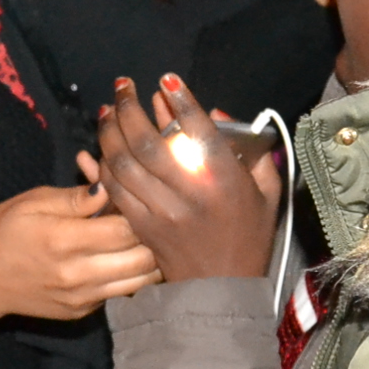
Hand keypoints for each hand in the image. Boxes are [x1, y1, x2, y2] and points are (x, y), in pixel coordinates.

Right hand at [0, 183, 160, 335]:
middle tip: (149, 217)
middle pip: (143, 257)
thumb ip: (76, 197)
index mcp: (63, 240)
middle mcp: (78, 274)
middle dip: (152, 235)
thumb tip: (111, 186)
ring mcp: (84, 298)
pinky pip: (122, 292)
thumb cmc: (4, 232)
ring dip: (150, 258)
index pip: (125, 228)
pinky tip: (124, 257)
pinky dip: (132, 275)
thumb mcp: (33, 202)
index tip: (137, 197)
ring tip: (147, 238)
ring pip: (141, 280)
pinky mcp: (84, 312)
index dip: (139, 211)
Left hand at [77, 73, 281, 282]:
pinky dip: (104, 164)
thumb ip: (251, 153)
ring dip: (110, 131)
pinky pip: (114, 188)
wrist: (221, 289)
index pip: (198, 130)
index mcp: (225, 181)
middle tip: (123, 86)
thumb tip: (218, 114)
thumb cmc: (248, 236)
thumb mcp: (266, 193)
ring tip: (106, 109)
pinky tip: (102, 146)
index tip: (166, 79)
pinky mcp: (141, 226)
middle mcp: (190, 193)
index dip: (180, 100)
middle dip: (130, 107)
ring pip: (124, 162)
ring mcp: (161, 211)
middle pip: (149, 141)